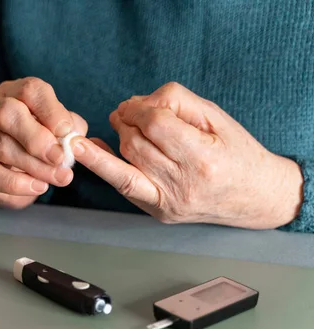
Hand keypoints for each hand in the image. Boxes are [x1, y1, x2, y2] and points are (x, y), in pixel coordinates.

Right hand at [0, 77, 87, 208]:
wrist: (15, 172)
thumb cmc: (41, 141)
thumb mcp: (59, 129)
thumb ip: (70, 129)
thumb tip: (73, 140)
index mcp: (15, 93)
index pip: (29, 91)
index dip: (50, 111)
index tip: (67, 131)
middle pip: (7, 114)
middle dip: (37, 138)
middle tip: (59, 158)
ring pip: (1, 147)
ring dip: (35, 166)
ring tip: (59, 177)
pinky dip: (18, 184)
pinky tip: (39, 187)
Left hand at [71, 82, 303, 228]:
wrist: (256, 197)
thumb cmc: (237, 152)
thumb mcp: (216, 117)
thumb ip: (177, 102)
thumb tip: (136, 103)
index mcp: (204, 159)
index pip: (157, 126)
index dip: (138, 109)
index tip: (133, 103)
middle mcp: (184, 185)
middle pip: (136, 145)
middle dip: (125, 122)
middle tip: (124, 111)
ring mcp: (169, 203)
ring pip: (125, 165)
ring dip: (116, 139)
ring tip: (119, 123)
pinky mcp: (159, 212)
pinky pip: (123, 186)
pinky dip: (102, 166)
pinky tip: (86, 150)